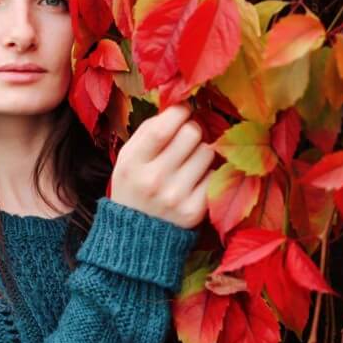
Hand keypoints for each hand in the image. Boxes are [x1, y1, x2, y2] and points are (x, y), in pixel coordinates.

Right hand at [110, 104, 215, 228]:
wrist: (139, 237)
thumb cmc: (135, 188)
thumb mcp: (128, 159)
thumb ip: (149, 131)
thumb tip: (181, 105)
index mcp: (132, 163)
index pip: (164, 126)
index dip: (179, 112)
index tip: (182, 112)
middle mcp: (154, 180)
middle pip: (192, 133)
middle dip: (192, 131)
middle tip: (185, 140)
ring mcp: (176, 197)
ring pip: (207, 152)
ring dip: (201, 153)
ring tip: (187, 164)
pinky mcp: (194, 211)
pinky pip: (214, 176)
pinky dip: (207, 175)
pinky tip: (194, 182)